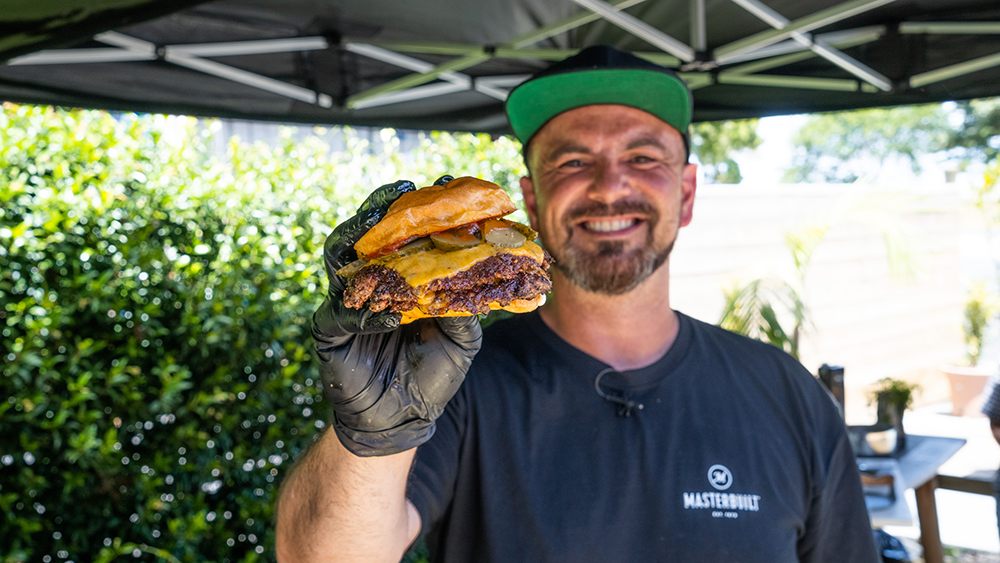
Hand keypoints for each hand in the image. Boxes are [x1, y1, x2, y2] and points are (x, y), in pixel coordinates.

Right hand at [312, 177, 482, 455]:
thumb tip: (475, 275)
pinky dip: (366, 314)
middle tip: (403, 191)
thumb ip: (464, 307)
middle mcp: (370, 282)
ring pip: (340, 261)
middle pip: (365, 234)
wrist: (405, 418)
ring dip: (358, 241)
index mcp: (400, 277)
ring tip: (380, 231)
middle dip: (381, 209)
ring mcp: (346, 304)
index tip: (440, 184)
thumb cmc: (433, 372)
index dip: (417, 209)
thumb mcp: (462, 339)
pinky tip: (390, 317)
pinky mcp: (330, 332)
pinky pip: (342, 315)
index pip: (403, 234)